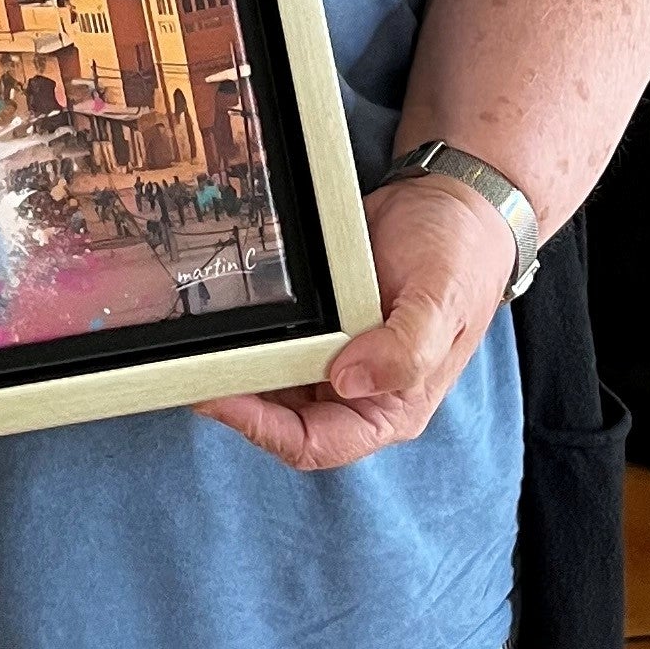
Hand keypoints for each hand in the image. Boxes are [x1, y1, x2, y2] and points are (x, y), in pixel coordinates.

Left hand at [200, 169, 517, 474]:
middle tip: (188, 366)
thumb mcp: (443, 299)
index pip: (316, 443)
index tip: (218, 399)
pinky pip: (272, 341)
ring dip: (232, 369)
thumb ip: (407, 347)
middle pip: (279, 418)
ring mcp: (332, 359)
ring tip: (194, 344)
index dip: (262, 429)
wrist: (451, 205)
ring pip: (268, 382)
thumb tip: (349, 381)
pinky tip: (222, 318)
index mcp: (392, 407)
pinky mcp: (315, 325)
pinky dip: (246, 335)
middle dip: (234, 398)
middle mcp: (357, 392)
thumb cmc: (461, 257)